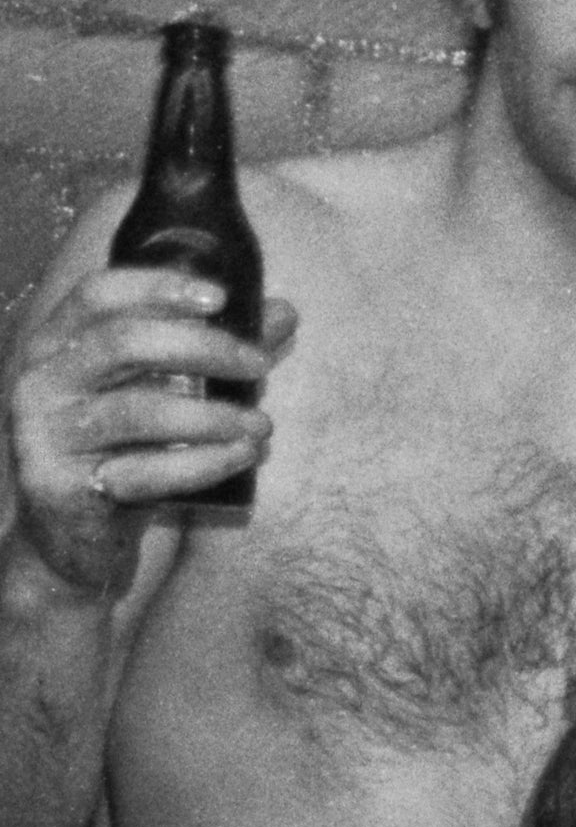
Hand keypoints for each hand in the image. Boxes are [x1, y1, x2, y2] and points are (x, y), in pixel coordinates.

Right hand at [6, 268, 292, 598]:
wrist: (71, 539)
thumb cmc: (124, 451)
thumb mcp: (164, 395)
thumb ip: (216, 353)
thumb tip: (283, 313)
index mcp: (57, 343)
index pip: (98, 294)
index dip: (157, 287)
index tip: (220, 298)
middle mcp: (41, 381)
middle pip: (123, 343)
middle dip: (203, 348)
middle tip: (259, 365)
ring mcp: (44, 435)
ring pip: (136, 411)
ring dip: (212, 415)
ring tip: (262, 425)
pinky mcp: (61, 488)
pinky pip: (142, 473)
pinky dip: (202, 463)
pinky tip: (242, 456)